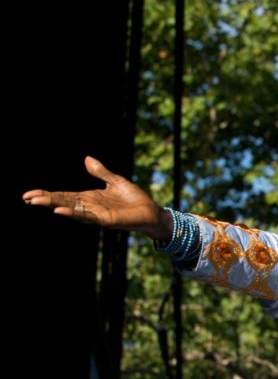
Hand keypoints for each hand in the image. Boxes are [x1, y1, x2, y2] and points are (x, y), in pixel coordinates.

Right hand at [23, 157, 171, 239]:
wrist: (152, 212)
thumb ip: (101, 172)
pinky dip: (73, 213)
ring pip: (70, 209)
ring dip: (54, 206)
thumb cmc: (135, 198)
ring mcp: (96, 214)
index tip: (29, 194)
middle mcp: (89, 207)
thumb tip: (86, 158)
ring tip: (36, 202)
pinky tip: (60, 210)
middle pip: (62, 202)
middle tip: (26, 198)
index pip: (63, 195)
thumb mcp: (116, 181)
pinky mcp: (105, 220)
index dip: (47, 194)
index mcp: (89, 198)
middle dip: (45, 200)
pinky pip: (86, 216)